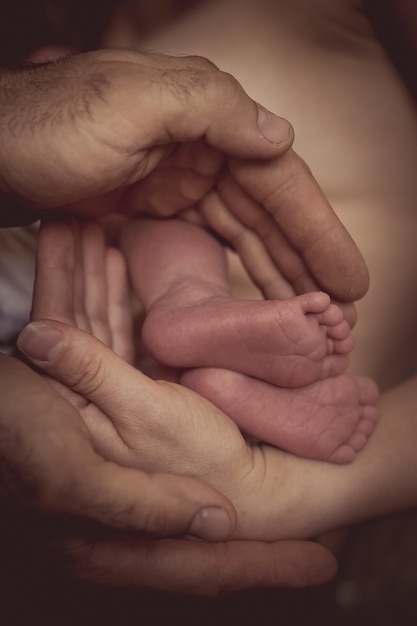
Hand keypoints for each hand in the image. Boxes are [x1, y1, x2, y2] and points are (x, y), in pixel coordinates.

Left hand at [0, 48, 367, 301]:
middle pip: (268, 213)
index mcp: (205, 117)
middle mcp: (201, 147)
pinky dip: (234, 270)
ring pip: (242, 233)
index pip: (278, 179)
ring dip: (277, 274)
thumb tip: (281, 136)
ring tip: (309, 316)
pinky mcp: (155, 206)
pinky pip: (207, 243)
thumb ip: (211, 109)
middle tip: (340, 313)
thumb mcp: (132, 101)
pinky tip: (255, 297)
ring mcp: (177, 179)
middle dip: (306, 262)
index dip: (317, 232)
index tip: (348, 280)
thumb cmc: (51, 123)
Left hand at [16, 219, 336, 591]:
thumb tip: (31, 336)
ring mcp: (114, 384)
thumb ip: (90, 373)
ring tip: (92, 230)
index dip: (57, 276)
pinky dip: (119, 294)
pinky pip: (120, 327)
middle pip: (73, 317)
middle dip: (73, 265)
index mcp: (79, 405)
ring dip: (93, 273)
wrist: (245, 484)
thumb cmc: (200, 456)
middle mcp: (89, 394)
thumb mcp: (145, 412)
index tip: (57, 230)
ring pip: (95, 317)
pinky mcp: (140, 379)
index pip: (56, 329)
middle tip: (71, 217)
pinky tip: (116, 263)